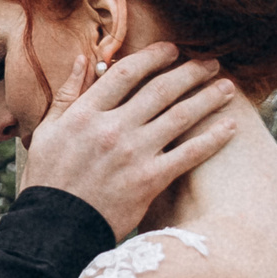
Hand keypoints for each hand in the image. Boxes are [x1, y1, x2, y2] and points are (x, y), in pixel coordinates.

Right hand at [18, 42, 239, 236]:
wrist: (54, 228)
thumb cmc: (48, 180)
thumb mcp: (46, 131)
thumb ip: (67, 94)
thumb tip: (83, 59)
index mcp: (86, 113)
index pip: (126, 73)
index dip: (153, 56)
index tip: (172, 49)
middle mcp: (112, 128)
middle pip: (161, 89)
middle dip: (191, 72)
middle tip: (211, 62)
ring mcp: (134, 154)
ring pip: (181, 116)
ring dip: (209, 98)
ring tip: (228, 88)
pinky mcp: (150, 180)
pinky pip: (189, 154)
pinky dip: (212, 138)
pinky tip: (230, 126)